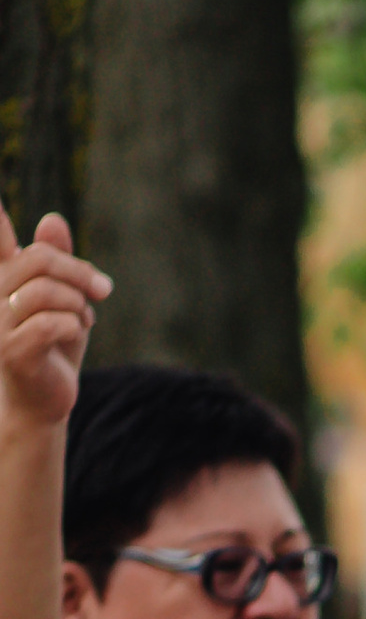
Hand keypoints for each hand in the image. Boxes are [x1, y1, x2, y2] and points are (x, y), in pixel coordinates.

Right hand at [0, 208, 108, 431]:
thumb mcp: (63, 299)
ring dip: (78, 304)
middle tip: (103, 290)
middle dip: (79, 272)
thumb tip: (53, 218)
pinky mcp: (12, 351)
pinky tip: (76, 334)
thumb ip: (59, 260)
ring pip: (46, 291)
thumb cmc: (54, 347)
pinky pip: (50, 324)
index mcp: (3, 276)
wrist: (44, 400)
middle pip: (38, 259)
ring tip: (84, 320)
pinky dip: (74, 326)